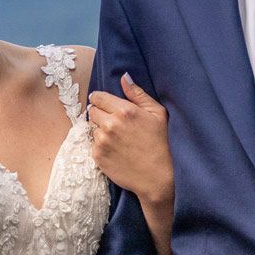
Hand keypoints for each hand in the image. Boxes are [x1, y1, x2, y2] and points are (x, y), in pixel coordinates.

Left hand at [88, 75, 171, 206]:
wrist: (158, 177)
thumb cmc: (162, 143)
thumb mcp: (157, 114)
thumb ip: (138, 94)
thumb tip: (124, 77)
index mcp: (124, 111)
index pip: (98, 97)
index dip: (102, 100)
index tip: (107, 105)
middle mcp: (110, 124)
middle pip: (92, 111)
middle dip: (101, 114)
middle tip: (115, 124)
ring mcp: (102, 141)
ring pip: (92, 128)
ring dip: (101, 130)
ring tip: (118, 139)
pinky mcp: (97, 156)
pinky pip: (93, 144)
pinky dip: (101, 146)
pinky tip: (116, 150)